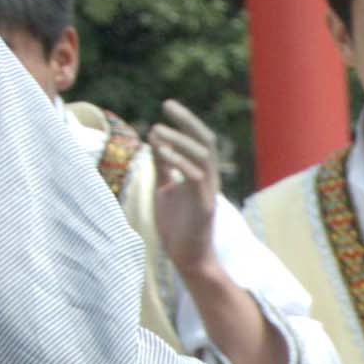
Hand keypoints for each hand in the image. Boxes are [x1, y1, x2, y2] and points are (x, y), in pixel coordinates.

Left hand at [147, 101, 228, 278]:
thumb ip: (163, 167)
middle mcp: (208, 179)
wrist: (187, 258)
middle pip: (205, 141)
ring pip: (202, 155)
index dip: (184, 122)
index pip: (197, 140)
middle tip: (167, 105)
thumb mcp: (164, 189)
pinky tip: (161, 150)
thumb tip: (154, 141)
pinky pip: (195, 176)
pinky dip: (179, 160)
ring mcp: (208, 192)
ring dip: (179, 139)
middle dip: (187, 121)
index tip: (166, 105)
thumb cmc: (176, 227)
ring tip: (155, 129)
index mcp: (200, 174)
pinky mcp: (205, 205)